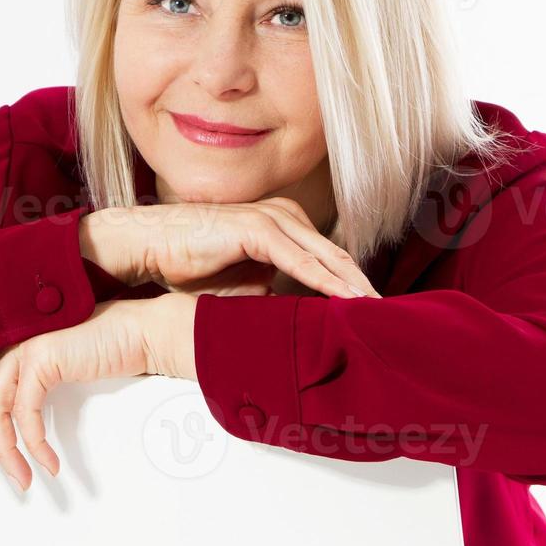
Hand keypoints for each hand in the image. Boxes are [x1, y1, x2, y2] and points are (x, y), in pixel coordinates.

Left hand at [0, 296, 176, 489]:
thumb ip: (22, 380)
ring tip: (19, 480)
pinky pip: (23, 411)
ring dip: (3, 451)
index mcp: (0, 336)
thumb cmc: (104, 350)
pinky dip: (33, 443)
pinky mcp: (41, 355)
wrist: (143, 332)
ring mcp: (21, 343)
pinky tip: (48, 462)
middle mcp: (4, 337)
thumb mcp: (52, 367)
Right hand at [79, 197, 380, 299]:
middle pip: (337, 258)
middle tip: (394, 320)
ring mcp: (274, 219)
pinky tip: (345, 301)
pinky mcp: (256, 229)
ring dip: (353, 288)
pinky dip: (325, 281)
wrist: (151, 247)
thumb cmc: (194, 268)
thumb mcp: (246, 290)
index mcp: (289, 228)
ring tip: (378, 316)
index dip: (357, 289)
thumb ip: (277, 300)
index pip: (332, 262)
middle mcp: (287, 217)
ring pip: (325, 259)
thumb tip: (303, 328)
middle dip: (366, 290)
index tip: (379, 318)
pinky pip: (299, 259)